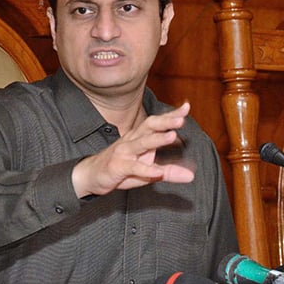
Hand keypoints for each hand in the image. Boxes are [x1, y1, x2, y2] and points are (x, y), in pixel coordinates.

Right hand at [71, 102, 194, 197]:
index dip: (171, 114)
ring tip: (172, 135)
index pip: (157, 122)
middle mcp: (132, 140)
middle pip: (149, 126)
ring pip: (142, 143)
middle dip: (165, 121)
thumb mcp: (148, 171)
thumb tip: (191, 176)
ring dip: (157, 139)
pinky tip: (156, 171)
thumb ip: (169, 172)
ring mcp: (124, 152)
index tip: (186, 107)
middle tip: (181, 118)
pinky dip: (145, 169)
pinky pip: (133, 166)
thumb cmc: (122, 169)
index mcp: (140, 136)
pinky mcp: (118, 166)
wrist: (91, 175)